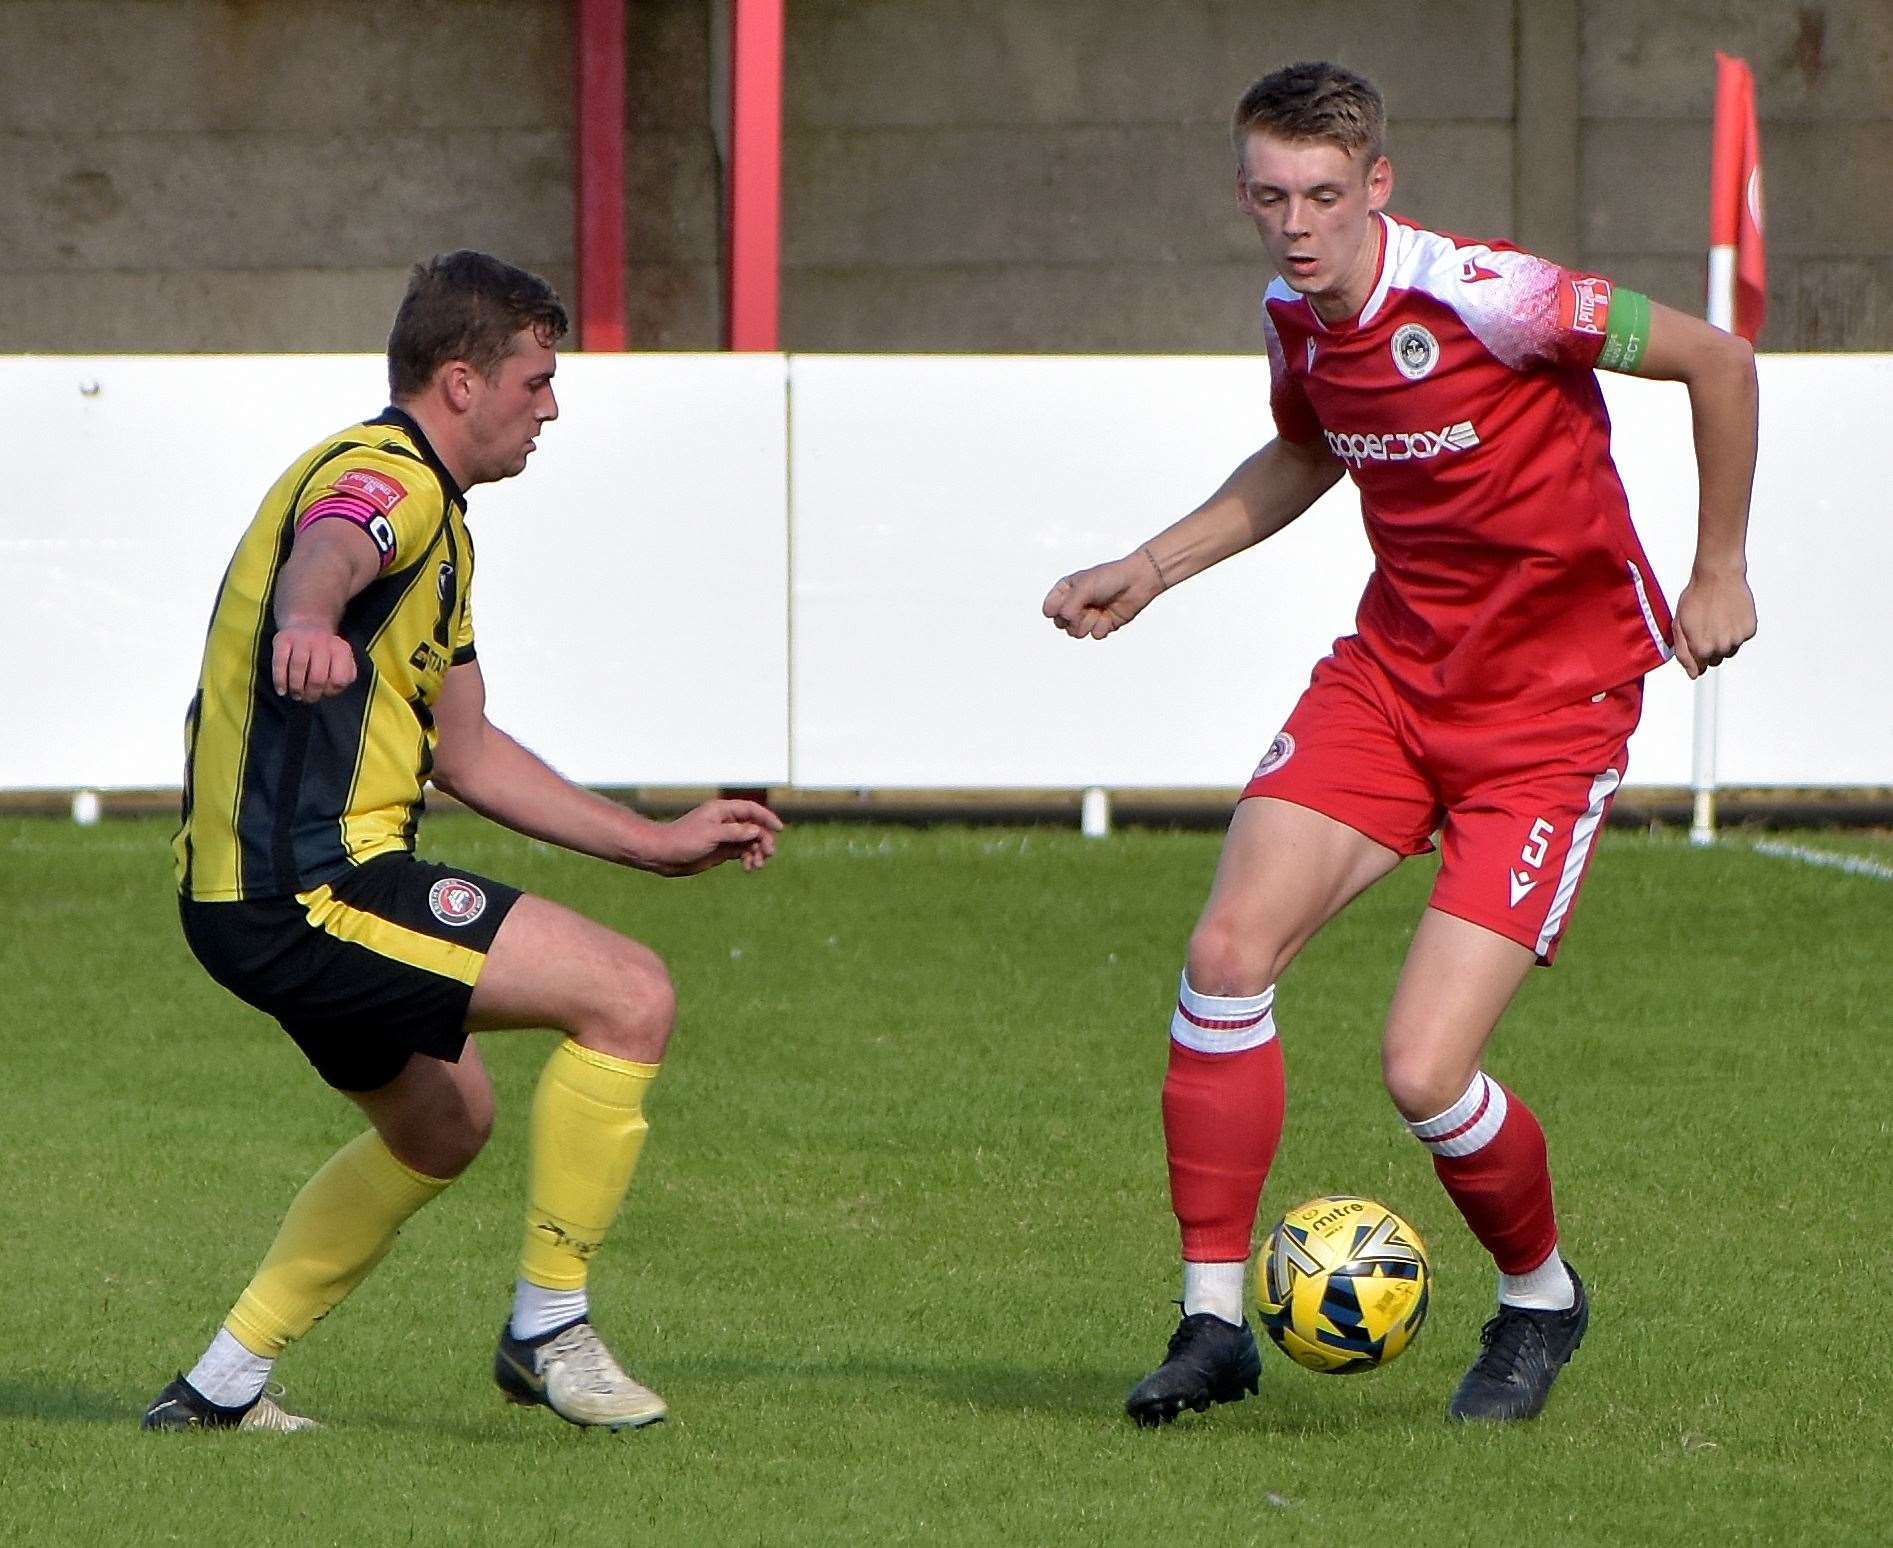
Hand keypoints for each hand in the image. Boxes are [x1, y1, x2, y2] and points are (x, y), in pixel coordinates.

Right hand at [273, 624, 357, 701]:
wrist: (305, 624)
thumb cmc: (325, 653)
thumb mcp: (342, 661)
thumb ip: (345, 675)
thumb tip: (334, 688)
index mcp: (340, 648)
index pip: (339, 678)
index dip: (331, 691)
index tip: (324, 694)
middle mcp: (322, 640)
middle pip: (318, 676)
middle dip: (312, 693)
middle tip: (307, 699)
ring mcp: (301, 638)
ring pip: (298, 667)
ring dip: (296, 687)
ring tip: (296, 696)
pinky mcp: (282, 638)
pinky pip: (280, 662)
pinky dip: (280, 679)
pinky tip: (282, 691)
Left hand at [635, 799, 783, 876]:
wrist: (663, 855)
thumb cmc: (683, 840)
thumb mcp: (710, 835)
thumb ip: (735, 832)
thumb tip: (756, 830)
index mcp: (722, 811)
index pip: (751, 810)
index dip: (767, 818)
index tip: (779, 829)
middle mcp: (726, 822)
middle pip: (754, 827)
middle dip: (763, 840)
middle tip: (767, 855)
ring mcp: (725, 836)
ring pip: (750, 842)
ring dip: (757, 852)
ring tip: (756, 866)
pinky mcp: (722, 850)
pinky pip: (742, 853)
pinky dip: (748, 859)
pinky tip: (749, 868)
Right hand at [1042, 552, 1162, 640]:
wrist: (1137, 582)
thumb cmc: (1110, 578)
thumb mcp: (1085, 586)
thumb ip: (1069, 604)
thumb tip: (1064, 619)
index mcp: (1066, 590)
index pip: (1049, 609)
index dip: (1057, 610)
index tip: (1069, 602)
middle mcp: (1075, 604)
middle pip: (1060, 624)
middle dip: (1073, 619)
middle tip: (1086, 608)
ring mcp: (1088, 615)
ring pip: (1076, 633)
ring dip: (1088, 623)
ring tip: (1099, 611)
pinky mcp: (1102, 625)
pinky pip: (1094, 635)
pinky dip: (1102, 627)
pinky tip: (1109, 616)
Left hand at [1671, 567, 1756, 678]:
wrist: (1718, 575)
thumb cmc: (1695, 597)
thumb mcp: (1678, 625)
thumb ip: (1683, 653)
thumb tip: (1693, 674)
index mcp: (1701, 649)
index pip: (1699, 668)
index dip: (1695, 653)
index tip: (1696, 638)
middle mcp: (1721, 648)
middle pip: (1716, 660)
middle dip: (1709, 647)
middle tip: (1706, 625)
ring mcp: (1737, 639)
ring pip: (1730, 651)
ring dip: (1724, 640)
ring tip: (1718, 619)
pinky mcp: (1750, 629)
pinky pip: (1742, 638)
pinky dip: (1737, 630)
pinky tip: (1729, 614)